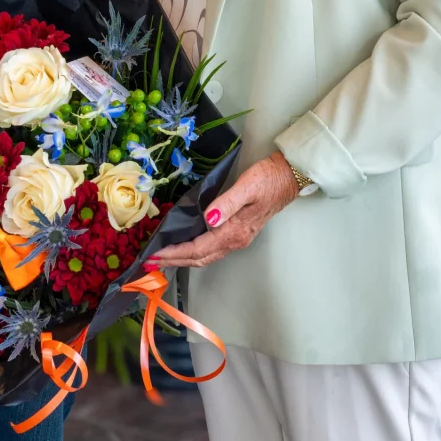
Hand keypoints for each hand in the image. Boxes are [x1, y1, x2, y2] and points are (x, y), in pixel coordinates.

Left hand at [149, 152, 299, 268]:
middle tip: (151, 262)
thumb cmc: (267, 179)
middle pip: (200, 258)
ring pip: (206, 256)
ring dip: (184, 259)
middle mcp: (236, 240)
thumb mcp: (246, 186)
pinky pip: (213, 249)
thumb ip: (226, 203)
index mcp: (235, 231)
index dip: (176, 253)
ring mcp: (239, 238)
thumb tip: (209, 219)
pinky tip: (187, 248)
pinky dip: (196, 252)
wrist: (288, 177)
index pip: (198, 248)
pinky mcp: (239, 233)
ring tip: (164, 258)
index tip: (156, 255)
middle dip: (175, 261)